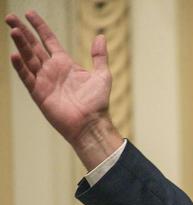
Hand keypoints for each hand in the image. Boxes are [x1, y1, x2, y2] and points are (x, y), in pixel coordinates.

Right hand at [5, 10, 121, 169]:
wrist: (91, 123)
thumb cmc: (97, 102)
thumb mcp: (102, 75)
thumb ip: (99, 56)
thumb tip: (101, 36)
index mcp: (65, 63)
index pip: (48, 40)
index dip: (39, 27)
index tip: (29, 14)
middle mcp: (52, 70)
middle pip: (33, 46)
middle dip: (23, 32)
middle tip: (11, 18)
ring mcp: (44, 81)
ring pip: (29, 58)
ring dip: (21, 45)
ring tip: (14, 30)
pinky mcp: (39, 93)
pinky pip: (27, 77)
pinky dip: (20, 67)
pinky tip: (14, 55)